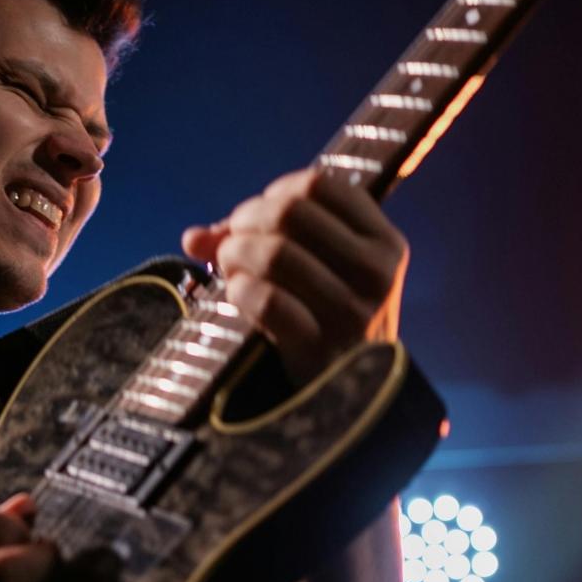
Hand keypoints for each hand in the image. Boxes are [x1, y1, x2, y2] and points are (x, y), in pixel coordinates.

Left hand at [182, 167, 408, 384]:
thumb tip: (195, 237)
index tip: (257, 217)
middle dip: (245, 221)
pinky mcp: (322, 347)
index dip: (275, 192)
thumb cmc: (330, 322)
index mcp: (386, 243)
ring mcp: (352, 311)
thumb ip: (269, 238)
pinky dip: (239, 291)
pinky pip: (265, 299)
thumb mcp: (326, 273)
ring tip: (229, 270)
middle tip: (231, 245)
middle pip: (290, 212)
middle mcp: (377, 272)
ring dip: (235, 255)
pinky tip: (238, 296)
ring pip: (274, 252)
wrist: (355, 397)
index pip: (320, 185)